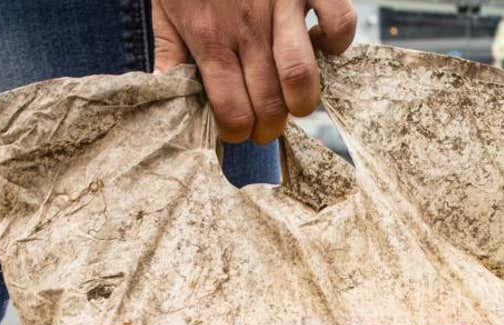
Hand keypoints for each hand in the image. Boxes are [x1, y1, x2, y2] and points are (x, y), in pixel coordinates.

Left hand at [152, 0, 355, 144]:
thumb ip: (167, 55)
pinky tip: (319, 46)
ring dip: (302, 102)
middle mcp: (248, 28)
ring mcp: (282, 6)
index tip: (235, 130)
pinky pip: (340, 23)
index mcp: (210, 40)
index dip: (237, 133)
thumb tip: (165, 97)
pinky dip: (336, 45)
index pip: (232, 112)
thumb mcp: (162, 12)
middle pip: (269, 104)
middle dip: (269, 128)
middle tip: (264, 125)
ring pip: (303, 77)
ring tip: (292, 102)